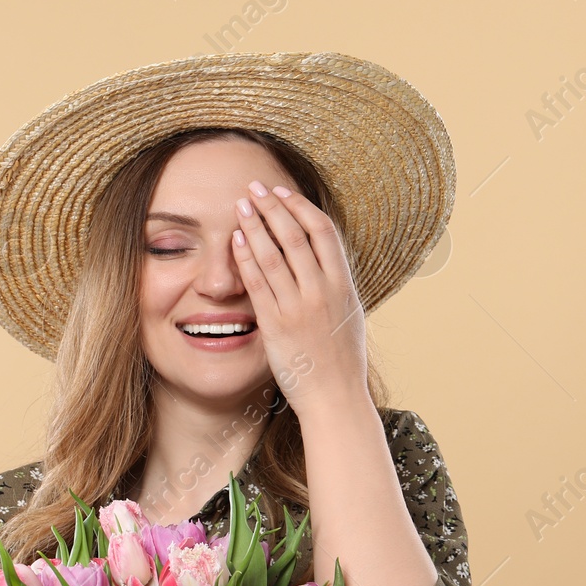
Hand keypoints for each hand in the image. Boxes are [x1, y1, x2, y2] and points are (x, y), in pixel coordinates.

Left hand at [232, 180, 369, 415]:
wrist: (335, 398)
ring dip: (255, 225)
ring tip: (240, 205)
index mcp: (344, 285)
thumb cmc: (342, 361)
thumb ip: (336, 286)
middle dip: (273, 206)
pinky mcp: (277, 325)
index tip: (283, 192)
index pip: (323, 231)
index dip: (300, 207)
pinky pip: (258, 284)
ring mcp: (299, 308)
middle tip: (254, 187)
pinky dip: (246, 258)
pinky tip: (235, 240)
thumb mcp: (350, 315)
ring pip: (274, 254)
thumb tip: (325, 261)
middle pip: (295, 235)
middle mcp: (323, 291)